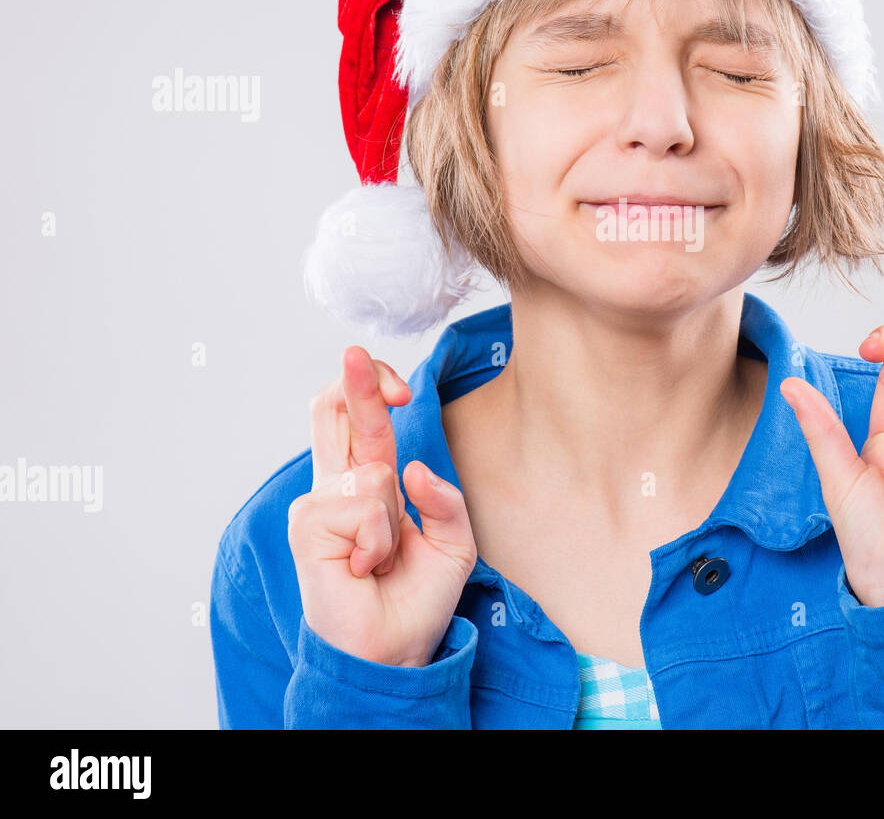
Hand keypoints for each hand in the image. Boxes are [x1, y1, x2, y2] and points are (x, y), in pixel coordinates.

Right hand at [287, 346, 477, 666]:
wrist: (394, 652)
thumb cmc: (416, 599)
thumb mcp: (453, 542)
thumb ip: (443, 499)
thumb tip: (413, 467)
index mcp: (367, 482)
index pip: (359, 420)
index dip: (372, 389)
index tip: (400, 386)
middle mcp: (336, 487)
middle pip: (331, 411)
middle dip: (354, 380)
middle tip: (355, 354)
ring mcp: (316, 506)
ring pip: (373, 472)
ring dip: (394, 520)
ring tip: (381, 560)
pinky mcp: (306, 528)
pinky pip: (364, 506)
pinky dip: (380, 541)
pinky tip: (365, 569)